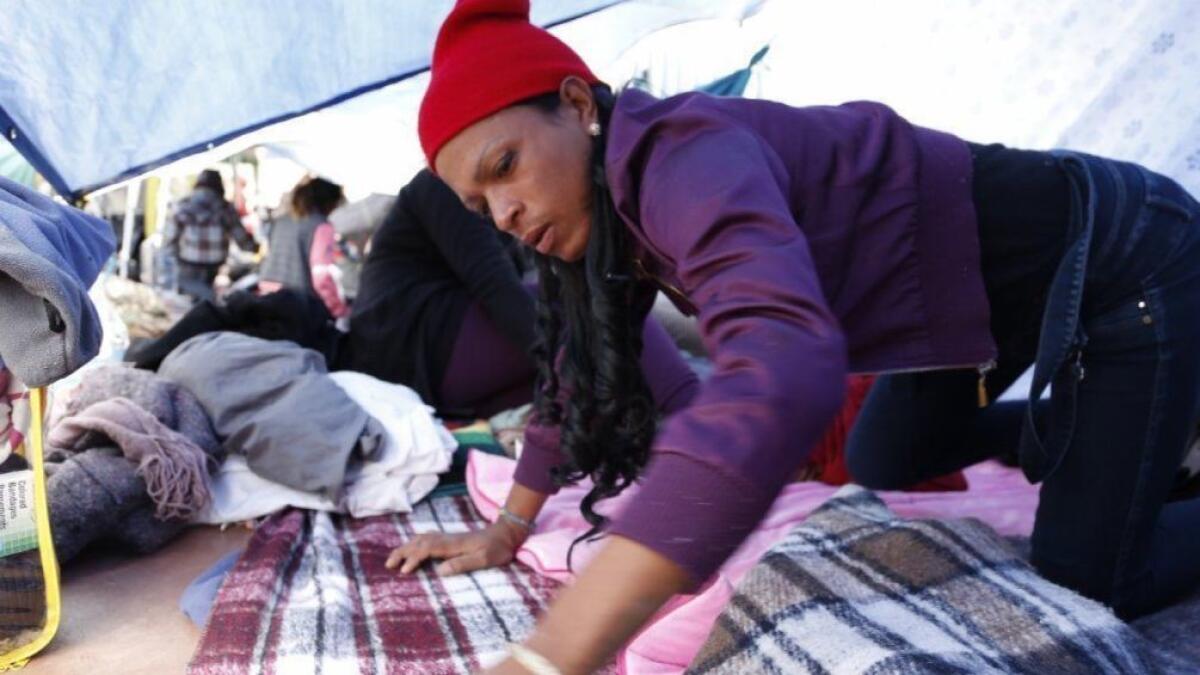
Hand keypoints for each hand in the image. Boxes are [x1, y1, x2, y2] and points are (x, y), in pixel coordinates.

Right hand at [386, 520, 526, 575]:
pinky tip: (412, 546)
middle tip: (388, 564)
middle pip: (419, 542)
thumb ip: (463, 564)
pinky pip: (427, 538)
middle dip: (403, 552)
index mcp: (453, 544)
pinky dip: (415, 542)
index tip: (404, 571)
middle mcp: (447, 538)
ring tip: (394, 557)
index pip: (427, 549)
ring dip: (407, 547)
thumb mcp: (484, 559)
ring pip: (422, 539)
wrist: (507, 533)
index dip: (414, 558)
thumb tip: (440, 571)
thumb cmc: (498, 549)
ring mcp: (448, 537)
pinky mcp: (451, 539)